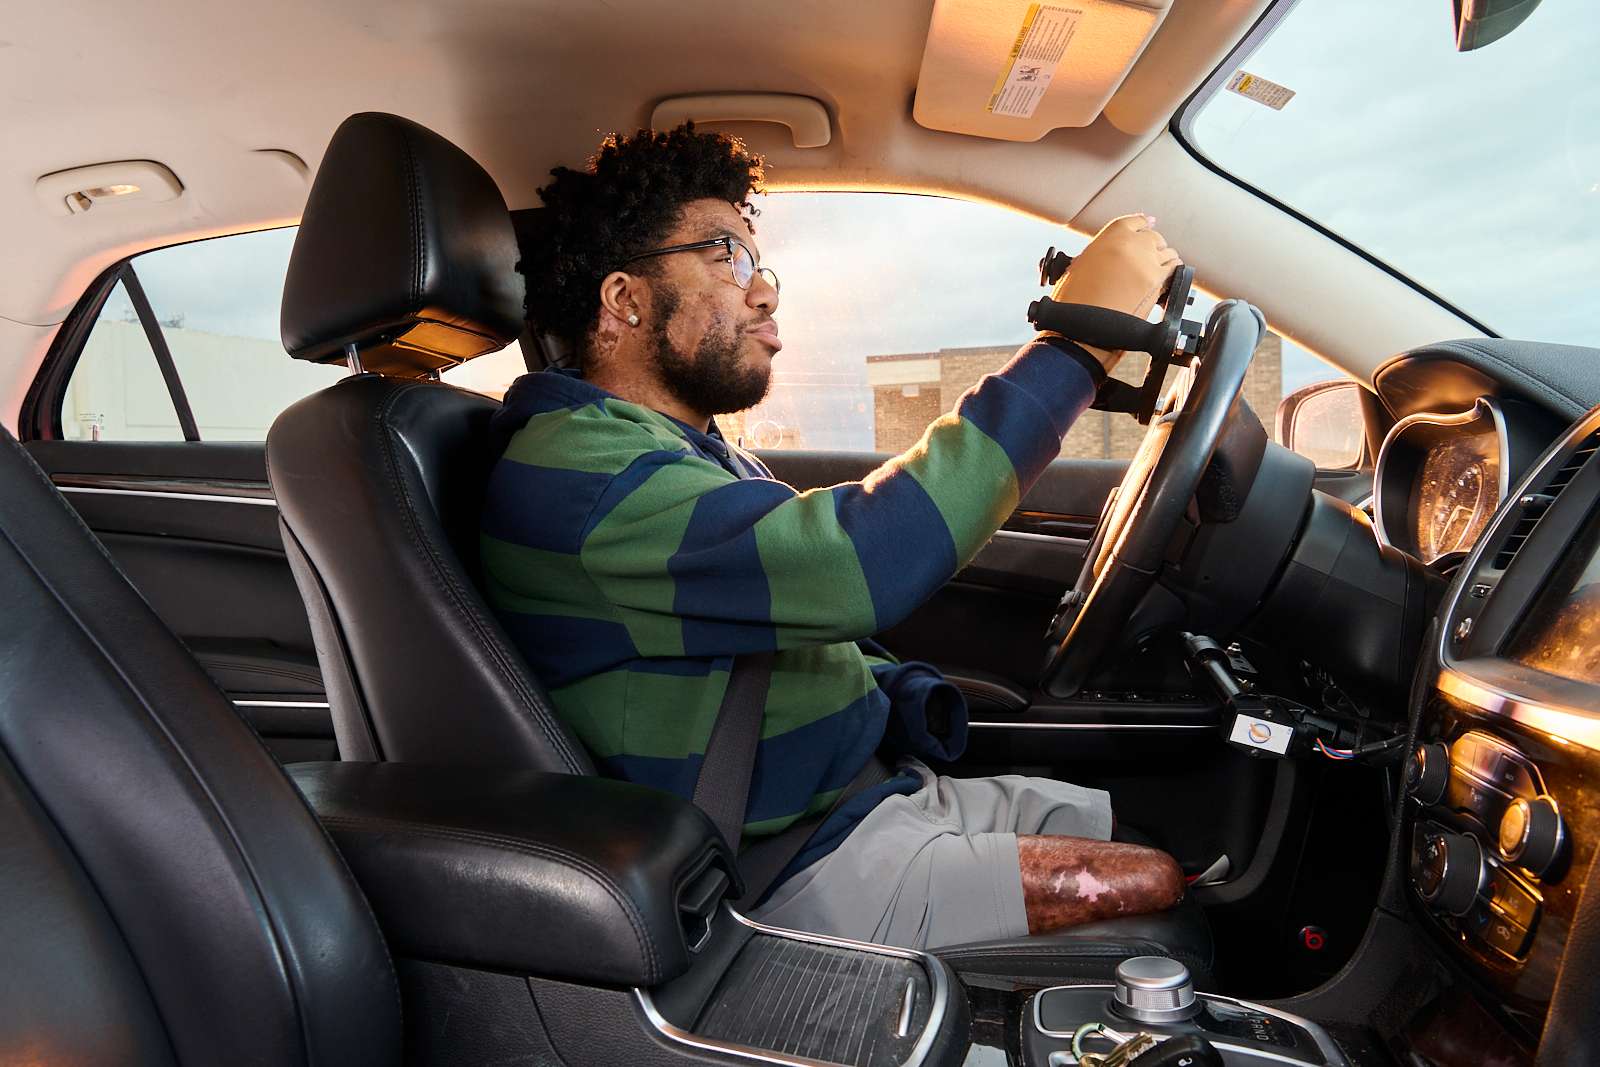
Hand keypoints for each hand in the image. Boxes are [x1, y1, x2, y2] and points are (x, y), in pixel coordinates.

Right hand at [1044, 214, 1181, 371]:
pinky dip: (1172, 270)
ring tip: (1153, 268)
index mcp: (1111, 236)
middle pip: (1153, 236)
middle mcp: (1133, 245)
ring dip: (1161, 258)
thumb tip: (1111, 253)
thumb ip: (1101, 252)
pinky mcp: (1158, 282)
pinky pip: (1175, 267)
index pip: (1134, 221)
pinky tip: (1166, 276)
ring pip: (1167, 251)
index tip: (1146, 223)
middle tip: (1143, 256)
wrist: (1084, 328)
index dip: (1141, 223)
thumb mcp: (1079, 266)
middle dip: (1150, 245)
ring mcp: (1148, 263)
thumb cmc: (1074, 303)